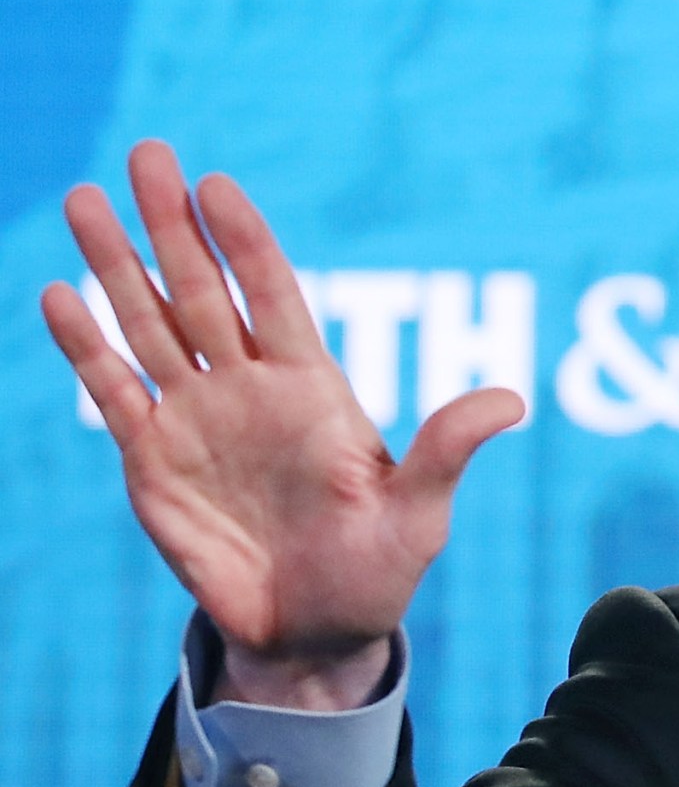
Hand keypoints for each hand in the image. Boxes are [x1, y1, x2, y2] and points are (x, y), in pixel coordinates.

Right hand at [37, 141, 522, 709]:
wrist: (316, 633)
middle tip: (145, 153)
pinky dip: (86, 345)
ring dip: (116, 264)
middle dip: (173, 225)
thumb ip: (447, 450)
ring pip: (149, 325)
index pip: (272, 293)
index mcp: (312, 388)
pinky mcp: (152, 460)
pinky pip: (115, 391)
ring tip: (84, 198)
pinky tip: (58, 294)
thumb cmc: (377, 572)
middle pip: (202, 291)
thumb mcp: (419, 513)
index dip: (245, 240)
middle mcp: (248, 389)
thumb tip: (512, 401)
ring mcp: (196, 419)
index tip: (216, 182)